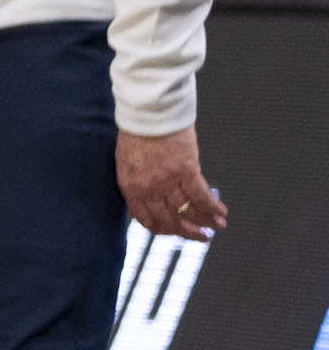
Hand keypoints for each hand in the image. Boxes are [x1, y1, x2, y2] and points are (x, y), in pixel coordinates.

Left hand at [116, 126, 226, 240]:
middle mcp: (148, 188)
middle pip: (170, 220)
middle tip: (203, 237)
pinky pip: (202, 196)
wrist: (148, 112)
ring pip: (188, 210)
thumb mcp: (128, 163)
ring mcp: (167, 180)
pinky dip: (213, 207)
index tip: (177, 232)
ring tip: (218, 226)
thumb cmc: (138, 134)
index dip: (164, 230)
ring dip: (206, 222)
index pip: (147, 219)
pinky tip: (222, 212)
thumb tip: (152, 200)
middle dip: (188, 232)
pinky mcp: (186, 170)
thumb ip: (139, 183)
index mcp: (130, 187)